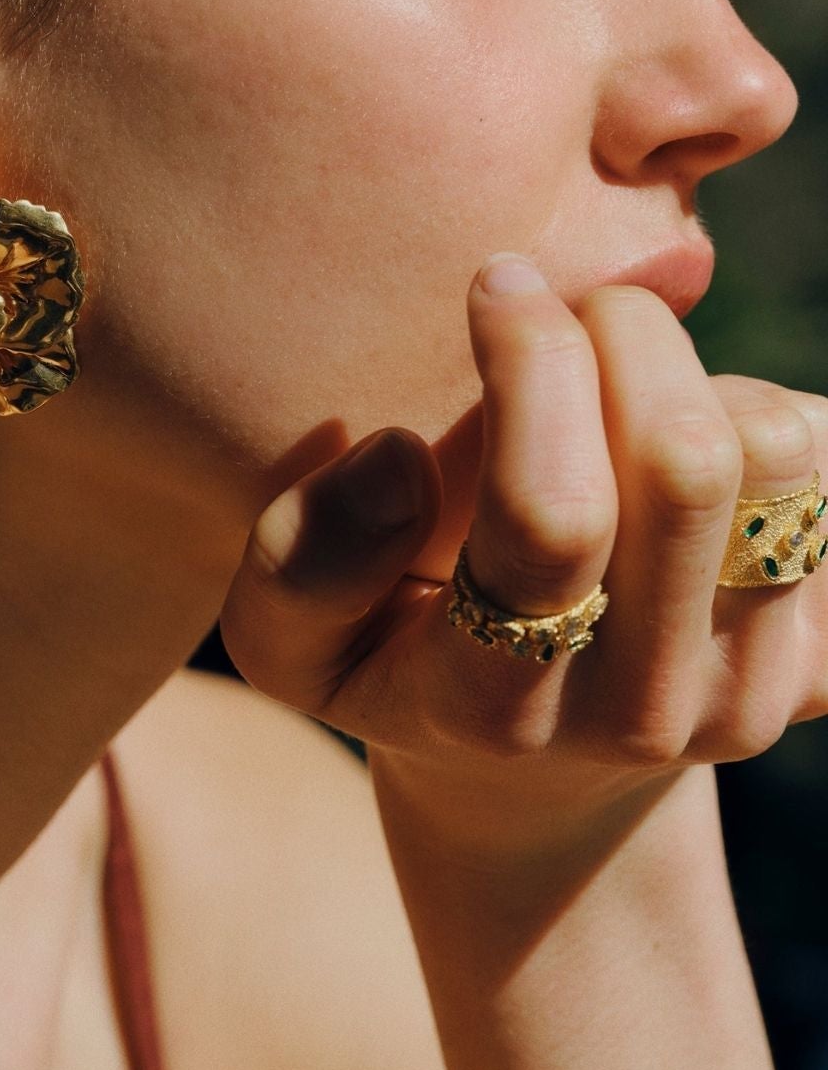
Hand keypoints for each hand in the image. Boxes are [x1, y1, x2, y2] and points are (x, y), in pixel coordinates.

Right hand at [218, 256, 827, 853]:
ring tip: (625, 394)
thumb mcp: (294, 644)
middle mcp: (639, 710)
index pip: (551, 514)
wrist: (537, 787)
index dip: (531, 364)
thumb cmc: (399, 665)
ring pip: (779, 453)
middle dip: (626, 331)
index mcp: (495, 703)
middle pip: (691, 462)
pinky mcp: (820, 661)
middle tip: (571, 317)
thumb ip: (309, 555)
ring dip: (700, 374)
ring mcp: (747, 692)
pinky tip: (688, 457)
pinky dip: (766, 422)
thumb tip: (403, 461)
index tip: (497, 282)